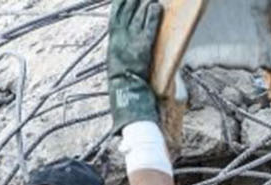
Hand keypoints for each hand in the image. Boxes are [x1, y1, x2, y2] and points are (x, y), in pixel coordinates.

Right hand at [107, 0, 161, 130]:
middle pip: (127, 10)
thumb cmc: (124, 77)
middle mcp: (121, 35)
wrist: (126, 90)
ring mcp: (132, 40)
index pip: (116, 13)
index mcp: (114, 37)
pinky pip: (148, 27)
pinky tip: (156, 7)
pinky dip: (152, 16)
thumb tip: (126, 35)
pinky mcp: (143, 46)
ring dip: (145, 4)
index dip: (121, 3)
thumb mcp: (118, 56)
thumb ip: (122, 43)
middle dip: (133, 0)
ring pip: (138, 16)